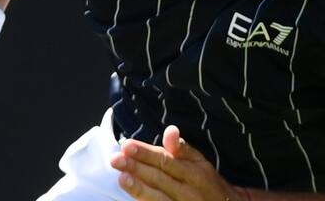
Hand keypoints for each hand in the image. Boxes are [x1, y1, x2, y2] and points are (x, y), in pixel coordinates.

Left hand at [110, 126, 244, 200]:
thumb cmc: (209, 183)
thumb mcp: (201, 163)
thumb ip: (182, 148)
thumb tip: (170, 130)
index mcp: (194, 172)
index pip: (165, 160)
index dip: (146, 153)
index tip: (127, 145)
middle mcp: (188, 191)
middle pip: (159, 177)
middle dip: (136, 167)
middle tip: (116, 159)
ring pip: (157, 197)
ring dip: (138, 188)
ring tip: (122, 177)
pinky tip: (133, 196)